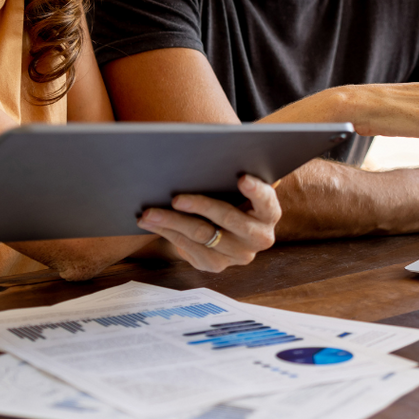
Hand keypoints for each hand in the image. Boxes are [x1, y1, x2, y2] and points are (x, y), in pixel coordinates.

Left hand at [135, 174, 279, 271]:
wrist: (225, 227)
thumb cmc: (228, 194)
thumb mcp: (234, 185)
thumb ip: (229, 174)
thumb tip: (201, 153)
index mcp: (269, 213)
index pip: (266, 200)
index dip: (256, 190)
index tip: (242, 178)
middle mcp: (258, 238)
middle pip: (228, 219)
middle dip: (200, 206)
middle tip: (176, 198)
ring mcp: (238, 255)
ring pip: (202, 236)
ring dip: (172, 223)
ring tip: (149, 212)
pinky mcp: (216, 265)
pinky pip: (188, 249)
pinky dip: (168, 234)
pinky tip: (151, 224)